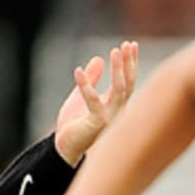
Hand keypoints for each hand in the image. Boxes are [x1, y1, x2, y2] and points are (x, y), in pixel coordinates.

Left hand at [52, 41, 137, 165]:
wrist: (64, 149)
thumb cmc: (74, 125)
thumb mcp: (80, 96)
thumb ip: (91, 79)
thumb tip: (98, 58)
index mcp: (115, 105)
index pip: (127, 81)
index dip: (129, 63)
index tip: (130, 44)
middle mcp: (117, 111)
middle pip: (128, 84)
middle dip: (128, 63)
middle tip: (128, 44)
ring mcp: (109, 118)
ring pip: (118, 91)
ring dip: (117, 70)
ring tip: (114, 52)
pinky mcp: (95, 124)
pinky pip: (93, 102)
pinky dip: (86, 86)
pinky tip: (78, 71)